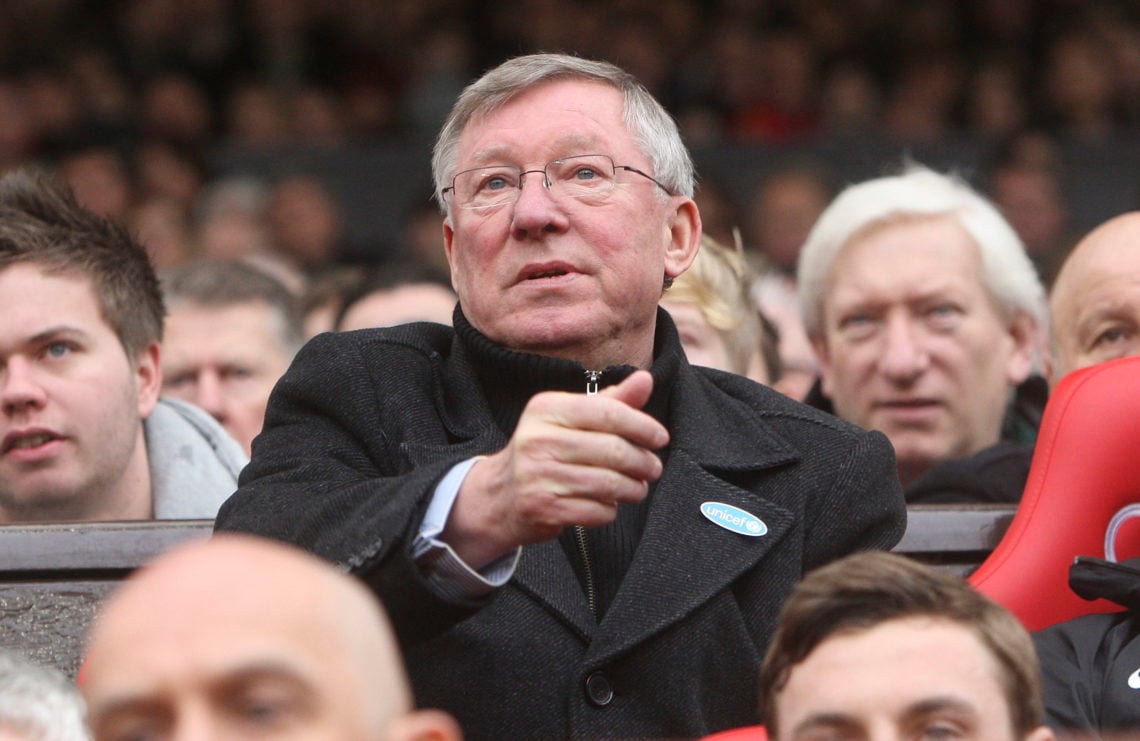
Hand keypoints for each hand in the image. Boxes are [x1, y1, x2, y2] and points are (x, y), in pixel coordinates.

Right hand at [442, 370, 667, 567]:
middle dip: (643, 462)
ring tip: (638, 487)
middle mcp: (538, 439)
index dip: (642, 425)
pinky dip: (610, 510)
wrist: (500, 495)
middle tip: (653, 468)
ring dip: (634, 488)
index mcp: (546, 408)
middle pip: (613, 450)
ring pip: (609, 483)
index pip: (607, 412)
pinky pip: (596, 511)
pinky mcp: (542, 507)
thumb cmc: (545, 451)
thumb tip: (646, 379)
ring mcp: (538, 475)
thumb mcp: (571, 419)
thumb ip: (611, 401)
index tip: (660, 437)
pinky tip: (608, 503)